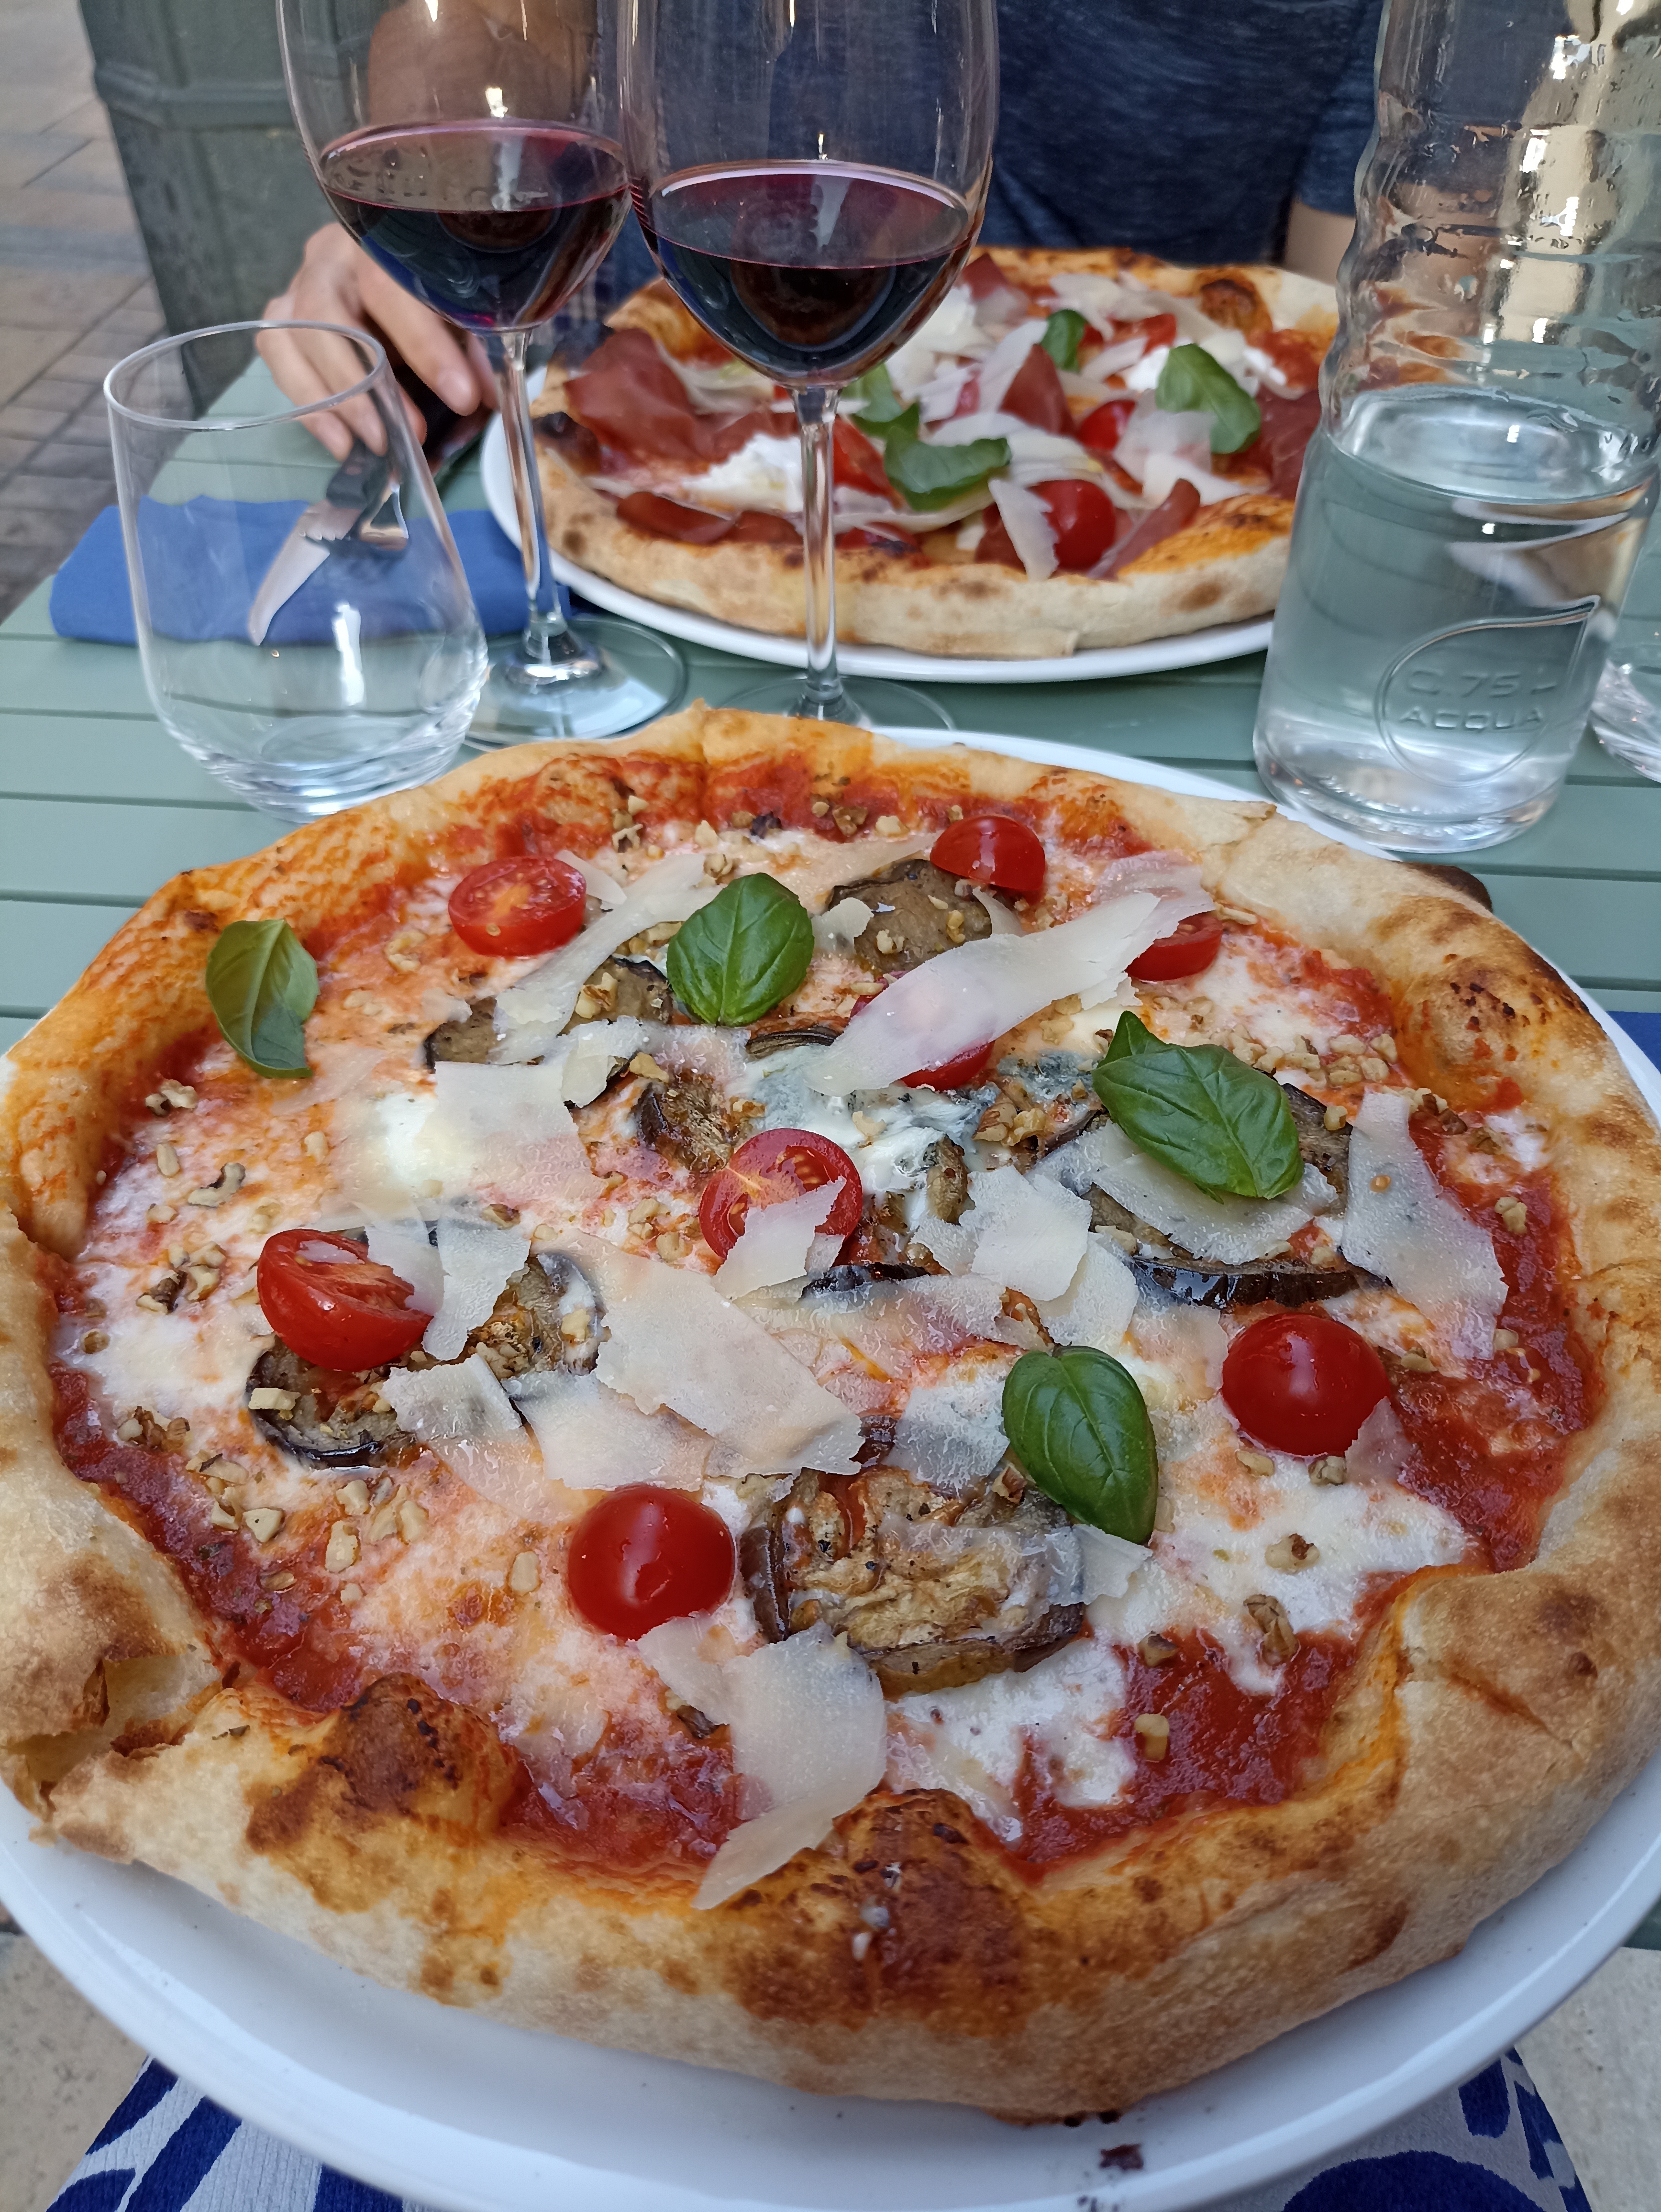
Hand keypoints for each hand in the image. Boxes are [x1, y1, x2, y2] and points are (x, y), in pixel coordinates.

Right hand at [259, 226, 495, 458]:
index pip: (391, 289)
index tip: (463, 397)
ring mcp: (299, 285)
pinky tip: (343, 442)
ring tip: (376, 443)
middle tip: (412, 431)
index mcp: (378, 240)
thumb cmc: (432, 291)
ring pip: (294, 335)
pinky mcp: (284, 317)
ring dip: (334, 398)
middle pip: (326, 313)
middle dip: (368, 383)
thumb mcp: (460, 312)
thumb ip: (475, 344)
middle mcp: (330, 257)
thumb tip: (492, 392)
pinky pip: (278, 357)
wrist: (397, 274)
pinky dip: (310, 406)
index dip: (426, 346)